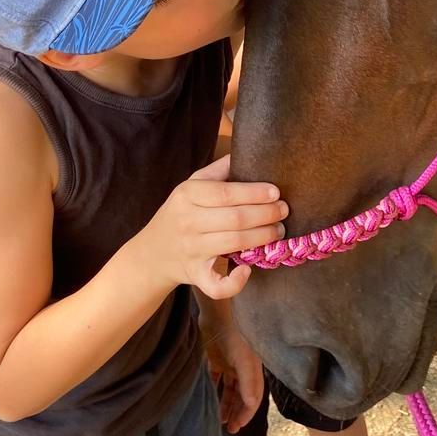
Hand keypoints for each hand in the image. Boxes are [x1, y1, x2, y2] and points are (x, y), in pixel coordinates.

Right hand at [131, 157, 284, 298]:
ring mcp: (191, 250)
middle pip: (235, 218)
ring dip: (262, 237)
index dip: (255, 193)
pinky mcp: (195, 275)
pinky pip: (216, 284)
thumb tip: (247, 151)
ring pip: (234, 243)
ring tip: (278, 230)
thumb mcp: (191, 185)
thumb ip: (218, 170)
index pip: (227, 193)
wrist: (152, 252)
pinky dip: (234, 282)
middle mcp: (188, 221)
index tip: (276, 192)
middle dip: (266, 214)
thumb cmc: (180, 213)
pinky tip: (247, 270)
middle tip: (284, 210)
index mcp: (187, 195)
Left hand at [204, 316, 264, 432]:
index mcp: (253, 370)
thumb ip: (249, 382)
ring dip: (225, 404)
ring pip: (228, 390)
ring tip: (220, 419)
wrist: (218, 311)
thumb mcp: (245, 360)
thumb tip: (252, 404)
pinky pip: (216, 378)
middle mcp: (243, 369)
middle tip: (230, 428)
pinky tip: (208, 399)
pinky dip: (214, 389)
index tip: (238, 426)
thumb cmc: (235, 334)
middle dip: (237, 412)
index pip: (253, 397)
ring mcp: (229, 363)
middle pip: (241, 396)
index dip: (247, 413)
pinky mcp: (216, 358)